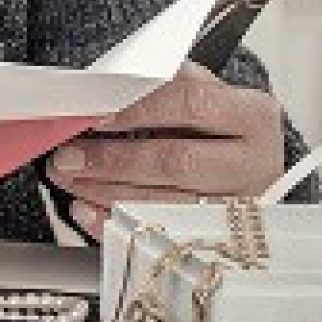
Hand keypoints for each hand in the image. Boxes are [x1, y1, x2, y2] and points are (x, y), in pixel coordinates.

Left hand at [43, 62, 286, 240]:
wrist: (252, 165)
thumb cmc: (221, 126)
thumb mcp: (205, 92)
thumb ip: (165, 83)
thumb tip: (109, 80)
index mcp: (251, 115)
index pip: (191, 104)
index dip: (138, 109)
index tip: (95, 114)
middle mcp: (252, 163)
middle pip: (178, 162)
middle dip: (114, 160)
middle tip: (69, 156)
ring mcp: (239, 207)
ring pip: (166, 205)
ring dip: (107, 193)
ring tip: (70, 180)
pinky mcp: (219, 241)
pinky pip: (158, 237)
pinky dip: (116, 225)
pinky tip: (88, 212)